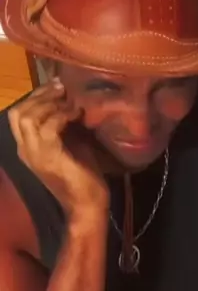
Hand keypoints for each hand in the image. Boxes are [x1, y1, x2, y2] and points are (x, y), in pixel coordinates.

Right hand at [8, 81, 108, 214]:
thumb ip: (64, 124)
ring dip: (49, 103)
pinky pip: (47, 127)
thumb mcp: (71, 142)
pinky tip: (75, 114)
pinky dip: (61, 115)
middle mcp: (25, 150)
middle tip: (61, 88)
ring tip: (68, 100)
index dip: (35, 96)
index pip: (18, 114)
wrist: (87, 204)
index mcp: (27, 147)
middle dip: (39, 95)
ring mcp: (34, 154)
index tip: (56, 86)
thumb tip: (71, 99)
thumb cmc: (83, 174)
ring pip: (27, 117)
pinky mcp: (48, 157)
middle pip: (18, 112)